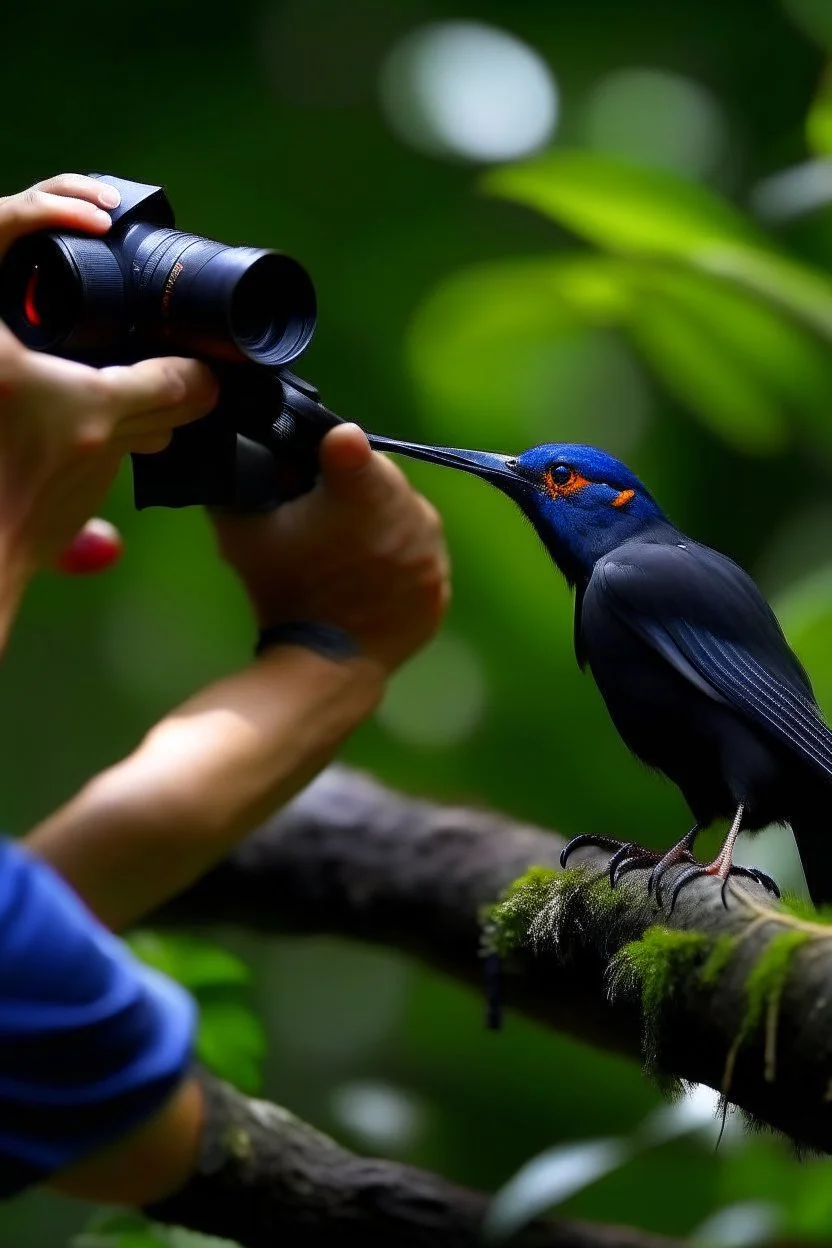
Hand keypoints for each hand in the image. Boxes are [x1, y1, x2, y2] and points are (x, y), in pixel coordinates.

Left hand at [0, 174, 217, 576]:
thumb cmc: (20, 487)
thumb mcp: (104, 423)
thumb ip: (162, 388)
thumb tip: (206, 375)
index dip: (53, 207)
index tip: (104, 229)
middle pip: (9, 251)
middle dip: (60, 231)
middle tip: (107, 225)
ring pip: (18, 300)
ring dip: (68, 292)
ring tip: (115, 289)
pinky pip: (24, 344)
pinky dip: (63, 342)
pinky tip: (106, 368)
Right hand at [211, 424, 449, 674]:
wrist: (324, 664)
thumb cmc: (282, 590)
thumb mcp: (245, 528)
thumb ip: (247, 479)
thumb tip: (251, 449)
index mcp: (363, 487)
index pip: (350, 445)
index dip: (333, 451)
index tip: (325, 459)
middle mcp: (410, 509)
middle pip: (381, 481)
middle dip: (356, 493)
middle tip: (327, 520)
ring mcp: (431, 549)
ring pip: (407, 519)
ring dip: (383, 526)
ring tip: (350, 554)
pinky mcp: (440, 583)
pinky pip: (420, 559)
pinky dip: (400, 563)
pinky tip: (373, 579)